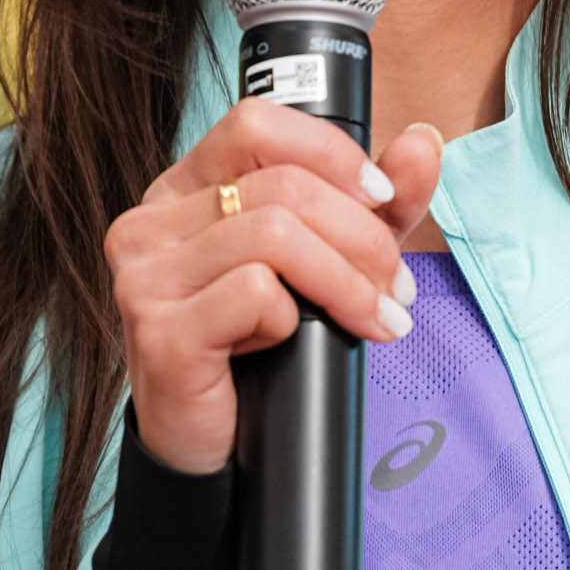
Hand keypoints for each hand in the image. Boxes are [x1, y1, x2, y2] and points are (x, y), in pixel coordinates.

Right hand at [107, 110, 444, 477]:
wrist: (213, 447)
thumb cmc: (259, 348)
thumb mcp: (328, 262)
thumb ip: (373, 204)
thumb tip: (424, 142)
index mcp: (182, 189)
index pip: (254, 123)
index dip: (332, 154)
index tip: (383, 198)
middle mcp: (150, 222)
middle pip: (280, 186)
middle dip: (361, 235)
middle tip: (397, 287)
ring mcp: (145, 275)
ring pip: (273, 236)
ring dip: (346, 281)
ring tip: (378, 318)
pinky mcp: (158, 330)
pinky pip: (254, 294)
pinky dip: (291, 319)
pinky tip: (288, 343)